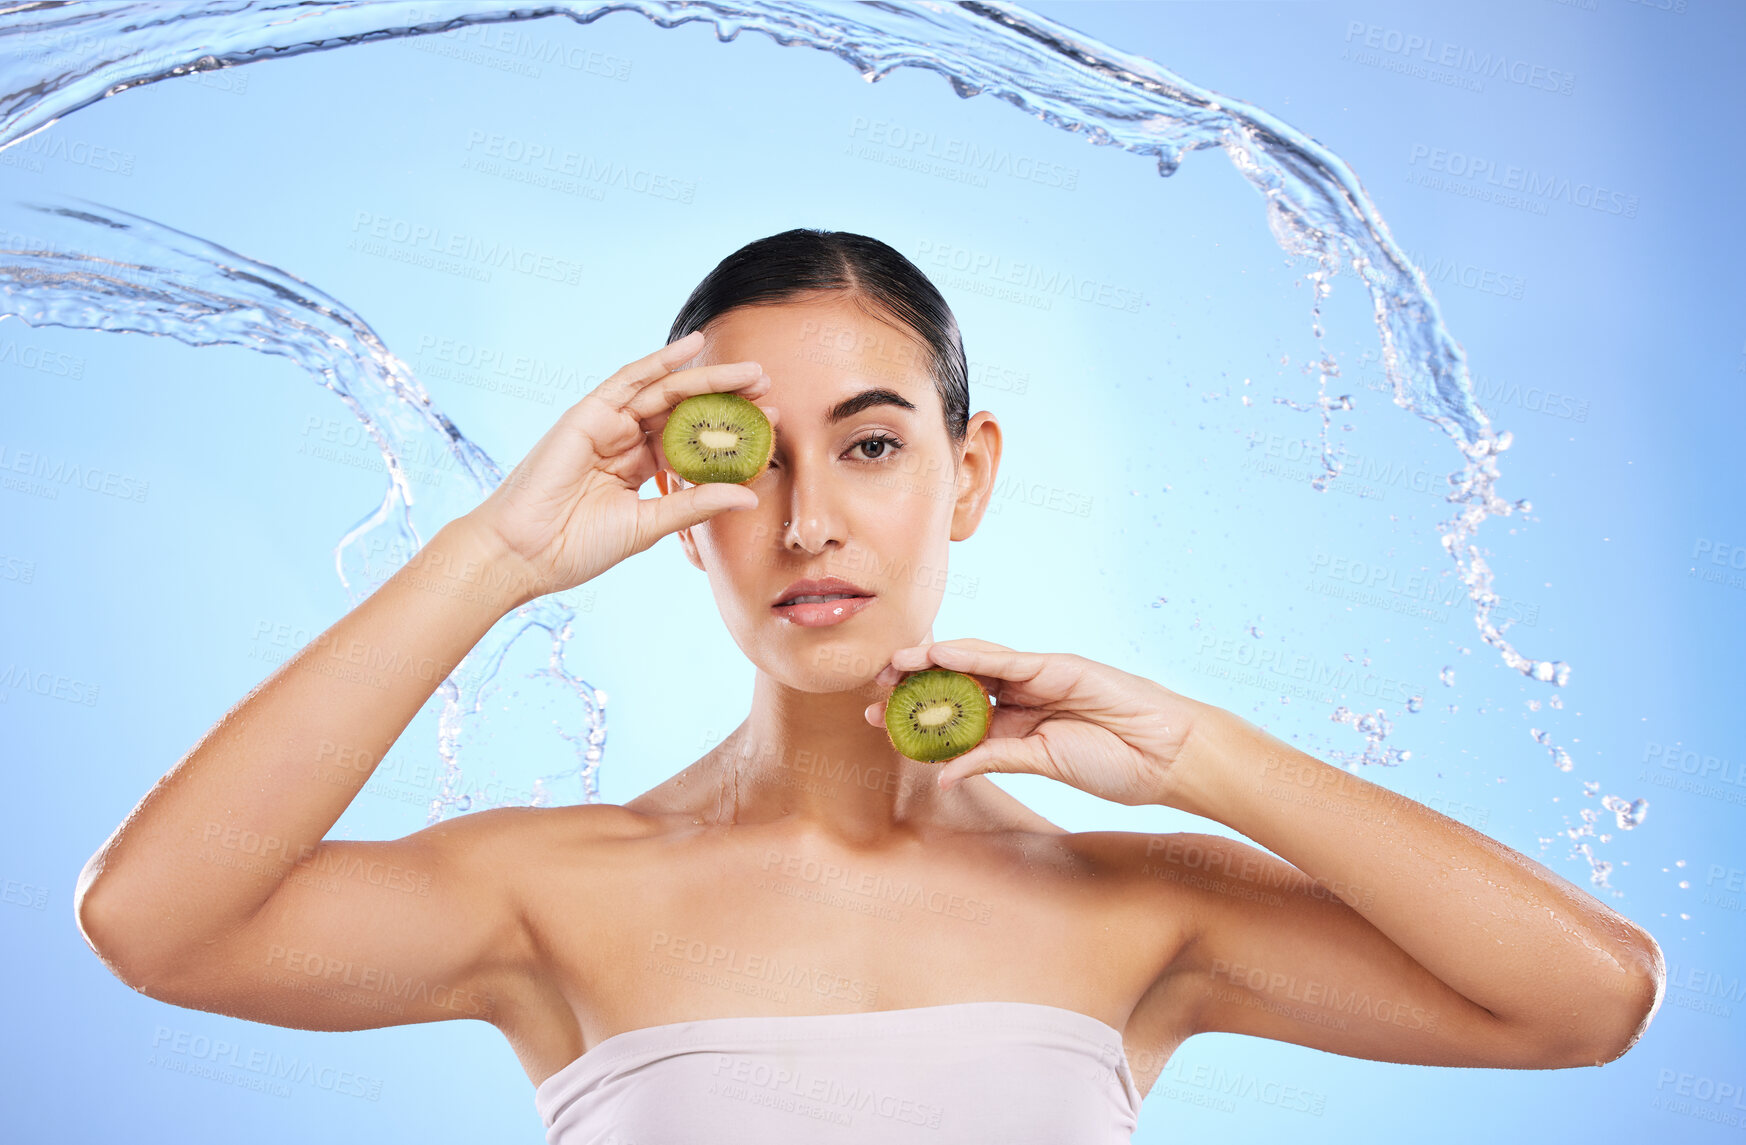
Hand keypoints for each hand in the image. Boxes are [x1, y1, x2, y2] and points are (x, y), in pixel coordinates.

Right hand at [463, 331, 780, 603]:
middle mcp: (625, 442)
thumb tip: (749, 497)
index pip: (693, 444)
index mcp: (638, 470)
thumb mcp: (648, 525)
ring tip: (751, 372)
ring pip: (666, 393)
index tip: (771, 426)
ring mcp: (607, 425)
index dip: (731, 434)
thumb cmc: (575, 547)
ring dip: (709, 379)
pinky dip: (661, 360)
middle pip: (685, 412)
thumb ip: (694, 505)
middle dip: (728, 398)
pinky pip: (630, 380)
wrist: (522, 554)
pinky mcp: (589, 414)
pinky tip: (694, 345)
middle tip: (769, 388)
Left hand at [862, 638, 1210, 805]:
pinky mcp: (1056, 666)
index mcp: (1016, 723)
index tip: (875, 722)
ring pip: (973, 663)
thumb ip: (994, 762)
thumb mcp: (1041, 765)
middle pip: (956, 683)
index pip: (955, 715)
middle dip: (913, 685)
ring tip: (892, 668)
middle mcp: (1021, 694)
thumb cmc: (1115, 765)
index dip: (915, 715)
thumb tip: (943, 777)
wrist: (1168, 756)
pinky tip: (937, 655)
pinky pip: (1005, 658)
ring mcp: (1037, 677)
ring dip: (931, 663)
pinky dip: (970, 654)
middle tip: (871, 691)